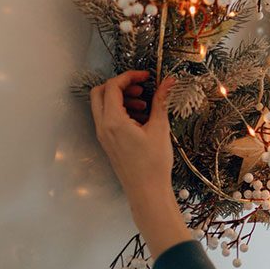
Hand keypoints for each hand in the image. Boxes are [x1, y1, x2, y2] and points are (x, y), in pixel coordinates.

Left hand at [90, 71, 188, 257]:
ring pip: (103, 106)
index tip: (146, 76)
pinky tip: (141, 118)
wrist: (147, 192)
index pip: (113, 87)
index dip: (129, 76)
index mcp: (113, 121)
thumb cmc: (153, 164)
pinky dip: (121, 111)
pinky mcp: (108, 143)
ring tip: (144, 104)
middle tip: (140, 88)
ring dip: (121, 98)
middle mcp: (103, 127)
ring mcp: (103, 136)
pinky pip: (108, 119)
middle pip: (100, 93)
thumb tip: (168, 81)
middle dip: (120, 85)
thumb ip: (161, 101)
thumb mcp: (160, 129)